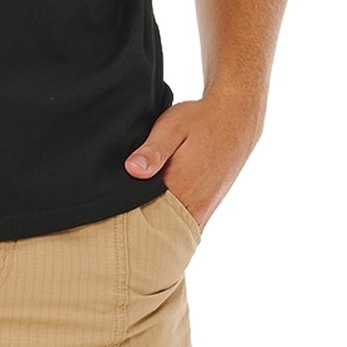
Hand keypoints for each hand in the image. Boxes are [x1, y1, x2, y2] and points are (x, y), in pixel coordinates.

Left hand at [123, 95, 262, 227]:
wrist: (235, 118)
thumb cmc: (200, 120)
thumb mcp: (172, 127)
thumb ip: (153, 150)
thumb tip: (132, 170)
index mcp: (182, 188)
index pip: (147, 217)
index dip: (127, 215)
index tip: (111, 210)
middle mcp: (195, 206)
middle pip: (159, 228)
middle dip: (139, 224)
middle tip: (116, 215)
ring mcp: (204, 209)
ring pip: (173, 228)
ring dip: (155, 223)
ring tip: (134, 212)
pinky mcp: (208, 207)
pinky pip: (186, 224)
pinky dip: (171, 222)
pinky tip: (156, 210)